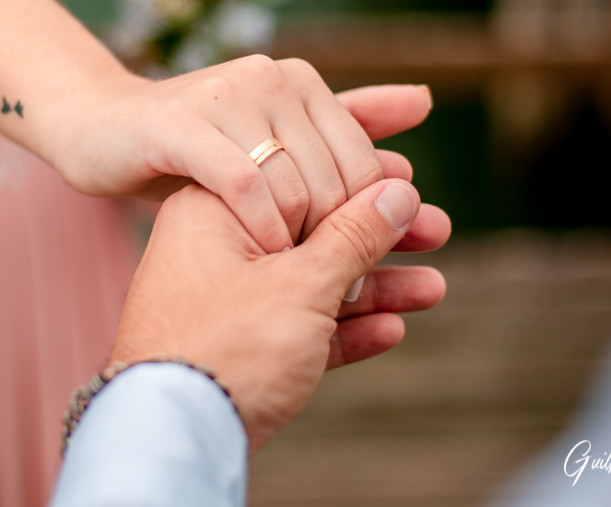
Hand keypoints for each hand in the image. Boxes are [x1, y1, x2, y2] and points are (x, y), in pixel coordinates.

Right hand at [54, 54, 432, 251]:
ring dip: (302, 244)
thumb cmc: (192, 146)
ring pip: (298, 186)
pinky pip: (245, 186)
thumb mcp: (272, 137)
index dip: (369, 221)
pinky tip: (260, 256)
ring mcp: (226, 96)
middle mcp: (269, 77)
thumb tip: (425, 100)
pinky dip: (262, 229)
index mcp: (299, 80)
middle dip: (340, 242)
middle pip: (337, 178)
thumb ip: (347, 122)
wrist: (97, 131)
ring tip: (291, 280)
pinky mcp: (181, 125)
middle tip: (330, 291)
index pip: (364, 163)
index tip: (361, 269)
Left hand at [109, 165, 449, 451]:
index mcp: (217, 208)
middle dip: (379, 239)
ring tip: (433, 288)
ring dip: (374, 289)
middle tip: (437, 230)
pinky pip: (300, 330)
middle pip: (312, 230)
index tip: (410, 180)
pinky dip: (344, 331)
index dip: (359, 179)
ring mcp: (226, 302)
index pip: (299, 175)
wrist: (173, 436)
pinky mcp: (238, 351)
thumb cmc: (227, 346)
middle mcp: (218, 247)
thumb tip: (398, 192)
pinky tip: (393, 330)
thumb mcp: (302, 282)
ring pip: (312, 283)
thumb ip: (354, 235)